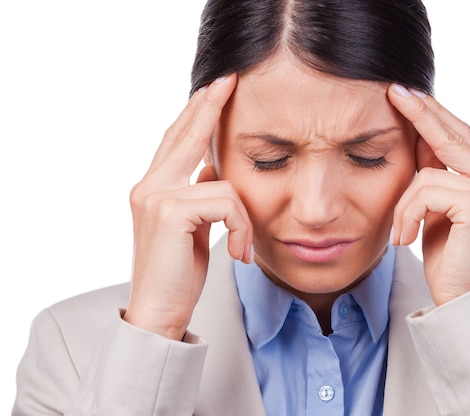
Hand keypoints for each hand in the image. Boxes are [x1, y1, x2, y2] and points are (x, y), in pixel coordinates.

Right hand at [124, 75, 253, 339]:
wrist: (159, 311)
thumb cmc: (178, 272)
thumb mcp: (193, 227)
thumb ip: (199, 193)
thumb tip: (213, 168)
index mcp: (153, 188)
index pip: (176, 140)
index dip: (196, 113)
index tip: (215, 89)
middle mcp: (148, 186)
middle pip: (184, 136)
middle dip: (209, 107)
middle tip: (229, 81)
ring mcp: (155, 196)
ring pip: (223, 181)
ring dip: (243, 218)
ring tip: (241, 247)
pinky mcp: (169, 212)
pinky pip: (227, 202)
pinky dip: (240, 228)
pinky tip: (237, 253)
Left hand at [387, 85, 469, 305]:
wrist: (459, 297)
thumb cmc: (447, 255)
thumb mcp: (437, 208)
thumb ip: (435, 172)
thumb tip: (416, 133)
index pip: (461, 136)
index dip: (434, 113)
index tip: (407, 93)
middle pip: (453, 136)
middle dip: (420, 114)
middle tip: (394, 92)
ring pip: (427, 172)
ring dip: (403, 204)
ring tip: (401, 232)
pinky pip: (425, 191)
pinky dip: (407, 213)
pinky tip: (406, 238)